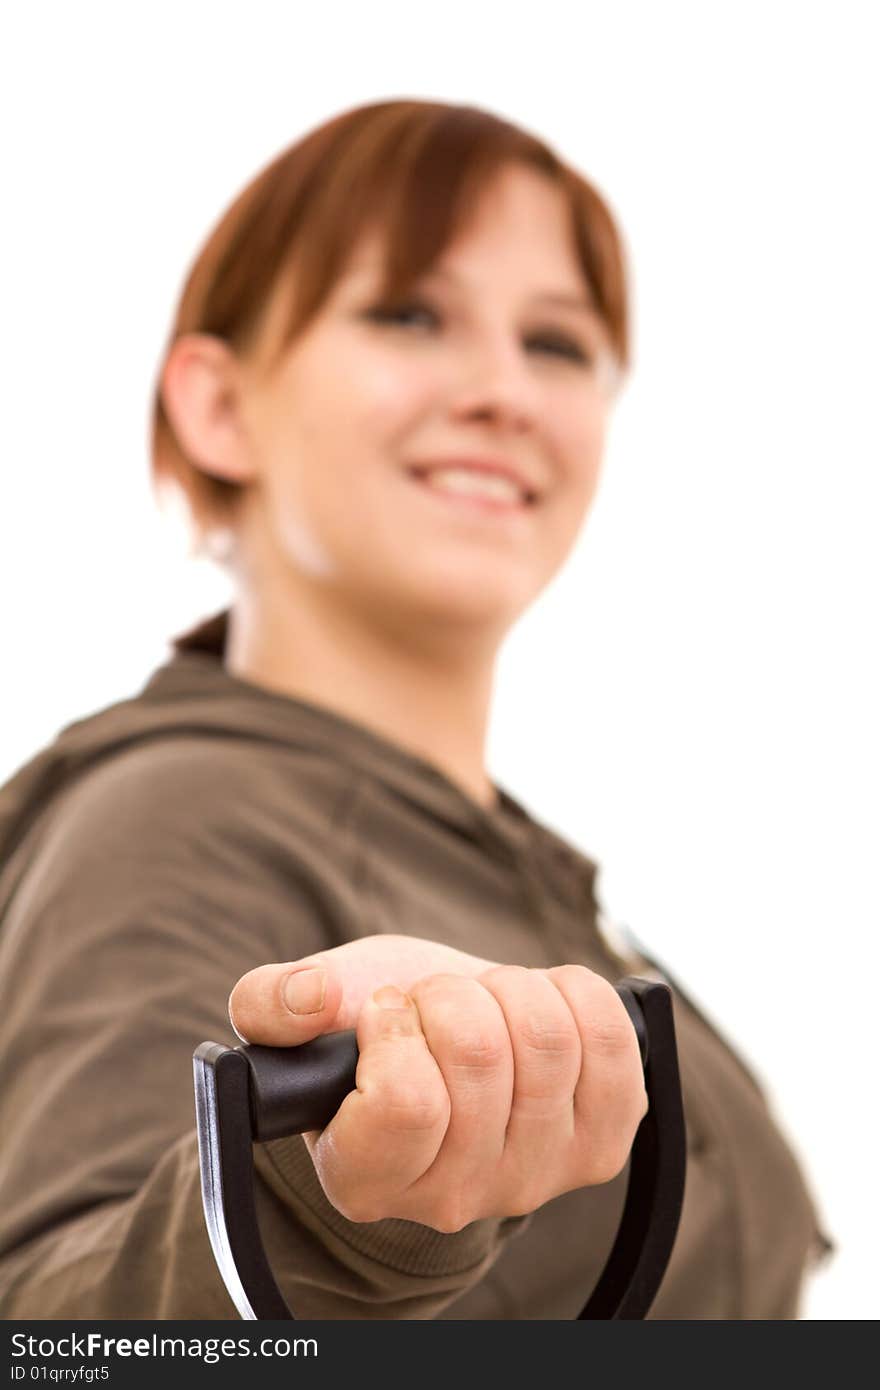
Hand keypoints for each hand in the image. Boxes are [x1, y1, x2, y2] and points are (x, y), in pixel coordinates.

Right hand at [228, 934, 647, 1230]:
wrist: (449, 1046)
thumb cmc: (372, 1031)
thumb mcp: (304, 1011)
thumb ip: (271, 1002)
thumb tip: (310, 998)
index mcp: (364, 1176)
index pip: (405, 1102)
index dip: (397, 1024)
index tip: (387, 1009)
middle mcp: (454, 1199)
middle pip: (482, 1056)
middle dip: (453, 994)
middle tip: (437, 1005)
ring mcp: (538, 1177)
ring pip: (547, 1039)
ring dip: (509, 989)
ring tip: (485, 1006)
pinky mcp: (604, 1145)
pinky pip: (609, 1040)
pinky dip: (574, 994)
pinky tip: (541, 1005)